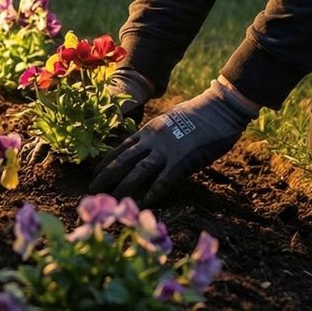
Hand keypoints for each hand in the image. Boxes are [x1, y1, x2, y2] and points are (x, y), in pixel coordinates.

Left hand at [88, 77, 257, 206]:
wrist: (219, 108)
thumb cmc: (199, 113)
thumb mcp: (171, 119)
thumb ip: (159, 134)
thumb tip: (151, 146)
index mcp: (150, 128)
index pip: (121, 147)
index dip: (107, 160)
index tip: (94, 172)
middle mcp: (153, 139)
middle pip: (123, 159)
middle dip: (106, 175)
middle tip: (92, 189)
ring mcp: (166, 149)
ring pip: (138, 171)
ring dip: (124, 186)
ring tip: (112, 200)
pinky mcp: (182, 160)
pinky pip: (164, 180)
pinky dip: (154, 192)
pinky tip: (145, 203)